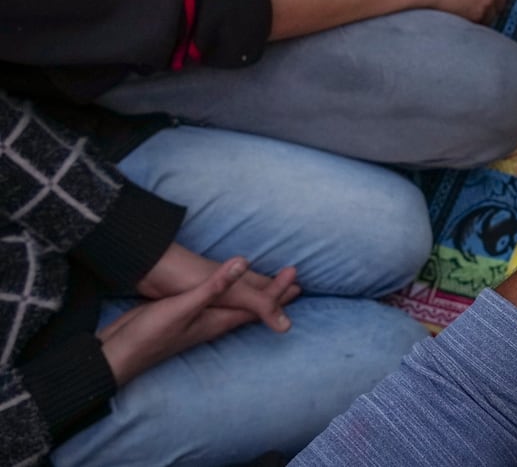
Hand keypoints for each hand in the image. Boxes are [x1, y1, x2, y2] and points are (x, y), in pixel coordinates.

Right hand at [101, 257, 295, 384]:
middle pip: (251, 308)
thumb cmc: (151, 334)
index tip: (297, 277)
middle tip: (295, 283)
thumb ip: (215, 286)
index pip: (258, 306)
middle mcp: (213, 323)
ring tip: (268, 288)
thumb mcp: (185, 305)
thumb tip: (244, 264)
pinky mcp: (183, 317)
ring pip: (234, 308)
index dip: (278, 292)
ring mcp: (198, 321)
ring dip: (254, 297)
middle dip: (273, 295)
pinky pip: (216, 305)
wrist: (118, 353)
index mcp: (219, 320)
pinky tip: (223, 295)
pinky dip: (228, 297)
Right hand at [414, 0, 511, 23]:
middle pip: (502, 1)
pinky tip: (458, 16)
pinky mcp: (480, 15)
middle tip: (476, 8)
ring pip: (492, 15)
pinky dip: (472, 23)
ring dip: (481, 16)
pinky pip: (480, 23)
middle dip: (492, 6)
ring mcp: (489, 0)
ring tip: (462, 12)